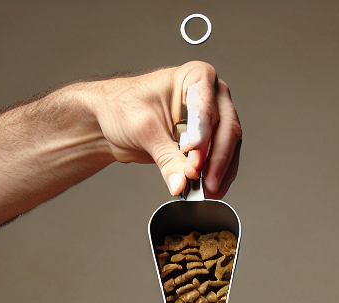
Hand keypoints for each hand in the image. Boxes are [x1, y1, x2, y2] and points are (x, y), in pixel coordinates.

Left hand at [84, 61, 241, 198]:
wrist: (109, 122)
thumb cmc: (122, 107)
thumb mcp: (144, 130)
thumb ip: (167, 157)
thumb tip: (183, 181)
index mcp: (195, 77)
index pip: (208, 106)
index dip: (202, 132)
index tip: (191, 152)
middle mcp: (209, 97)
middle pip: (226, 129)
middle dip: (215, 158)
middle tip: (201, 178)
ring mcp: (211, 122)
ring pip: (229, 149)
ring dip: (219, 172)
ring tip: (205, 190)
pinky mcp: (208, 144)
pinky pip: (223, 163)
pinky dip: (217, 178)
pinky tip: (208, 190)